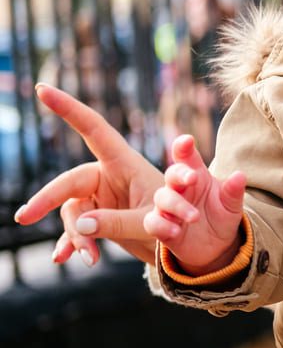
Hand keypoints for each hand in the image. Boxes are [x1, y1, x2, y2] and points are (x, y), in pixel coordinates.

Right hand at [14, 84, 161, 263]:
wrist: (193, 244)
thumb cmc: (179, 221)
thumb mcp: (149, 221)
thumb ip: (117, 222)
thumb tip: (80, 226)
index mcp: (124, 163)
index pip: (93, 129)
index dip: (69, 109)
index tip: (42, 89)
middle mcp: (109, 176)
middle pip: (69, 183)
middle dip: (46, 200)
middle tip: (24, 217)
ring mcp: (102, 198)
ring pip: (74, 214)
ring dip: (78, 236)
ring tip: (90, 258)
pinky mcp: (101, 219)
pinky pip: (79, 230)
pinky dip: (75, 245)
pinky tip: (63, 258)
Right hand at [145, 134, 245, 274]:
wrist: (216, 246)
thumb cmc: (222, 216)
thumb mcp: (232, 205)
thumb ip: (233, 191)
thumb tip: (240, 175)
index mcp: (196, 175)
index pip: (187, 157)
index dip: (183, 147)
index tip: (187, 140)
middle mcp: (179, 188)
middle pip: (172, 174)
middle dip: (180, 174)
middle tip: (192, 178)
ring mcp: (168, 207)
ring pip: (162, 198)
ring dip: (177, 205)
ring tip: (194, 217)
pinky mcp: (161, 227)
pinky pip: (153, 222)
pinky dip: (162, 225)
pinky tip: (176, 231)